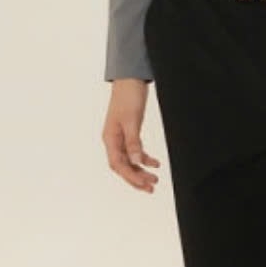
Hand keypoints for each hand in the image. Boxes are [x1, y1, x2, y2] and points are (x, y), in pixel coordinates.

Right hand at [102, 78, 160, 192]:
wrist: (130, 79)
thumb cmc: (128, 96)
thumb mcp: (132, 120)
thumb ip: (133, 142)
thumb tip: (136, 162)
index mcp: (110, 138)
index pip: (118, 165)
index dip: (131, 176)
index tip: (144, 183)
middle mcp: (113, 140)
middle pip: (123, 167)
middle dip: (136, 179)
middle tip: (151, 187)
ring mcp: (120, 137)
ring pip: (129, 161)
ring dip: (141, 171)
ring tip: (155, 179)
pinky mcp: (129, 133)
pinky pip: (135, 152)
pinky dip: (145, 159)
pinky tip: (155, 163)